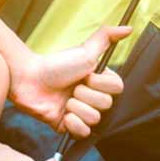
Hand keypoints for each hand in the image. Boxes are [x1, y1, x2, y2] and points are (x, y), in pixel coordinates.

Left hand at [8, 26, 131, 138]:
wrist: (30, 79)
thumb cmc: (56, 64)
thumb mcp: (85, 50)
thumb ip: (107, 37)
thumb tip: (129, 27)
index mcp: (100, 83)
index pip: (117, 89)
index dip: (101, 83)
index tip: (86, 76)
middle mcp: (93, 99)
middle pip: (106, 105)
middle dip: (86, 95)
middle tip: (71, 88)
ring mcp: (82, 114)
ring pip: (95, 119)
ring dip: (77, 107)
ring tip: (65, 100)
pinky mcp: (69, 127)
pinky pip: (84, 134)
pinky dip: (74, 124)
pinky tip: (63, 115)